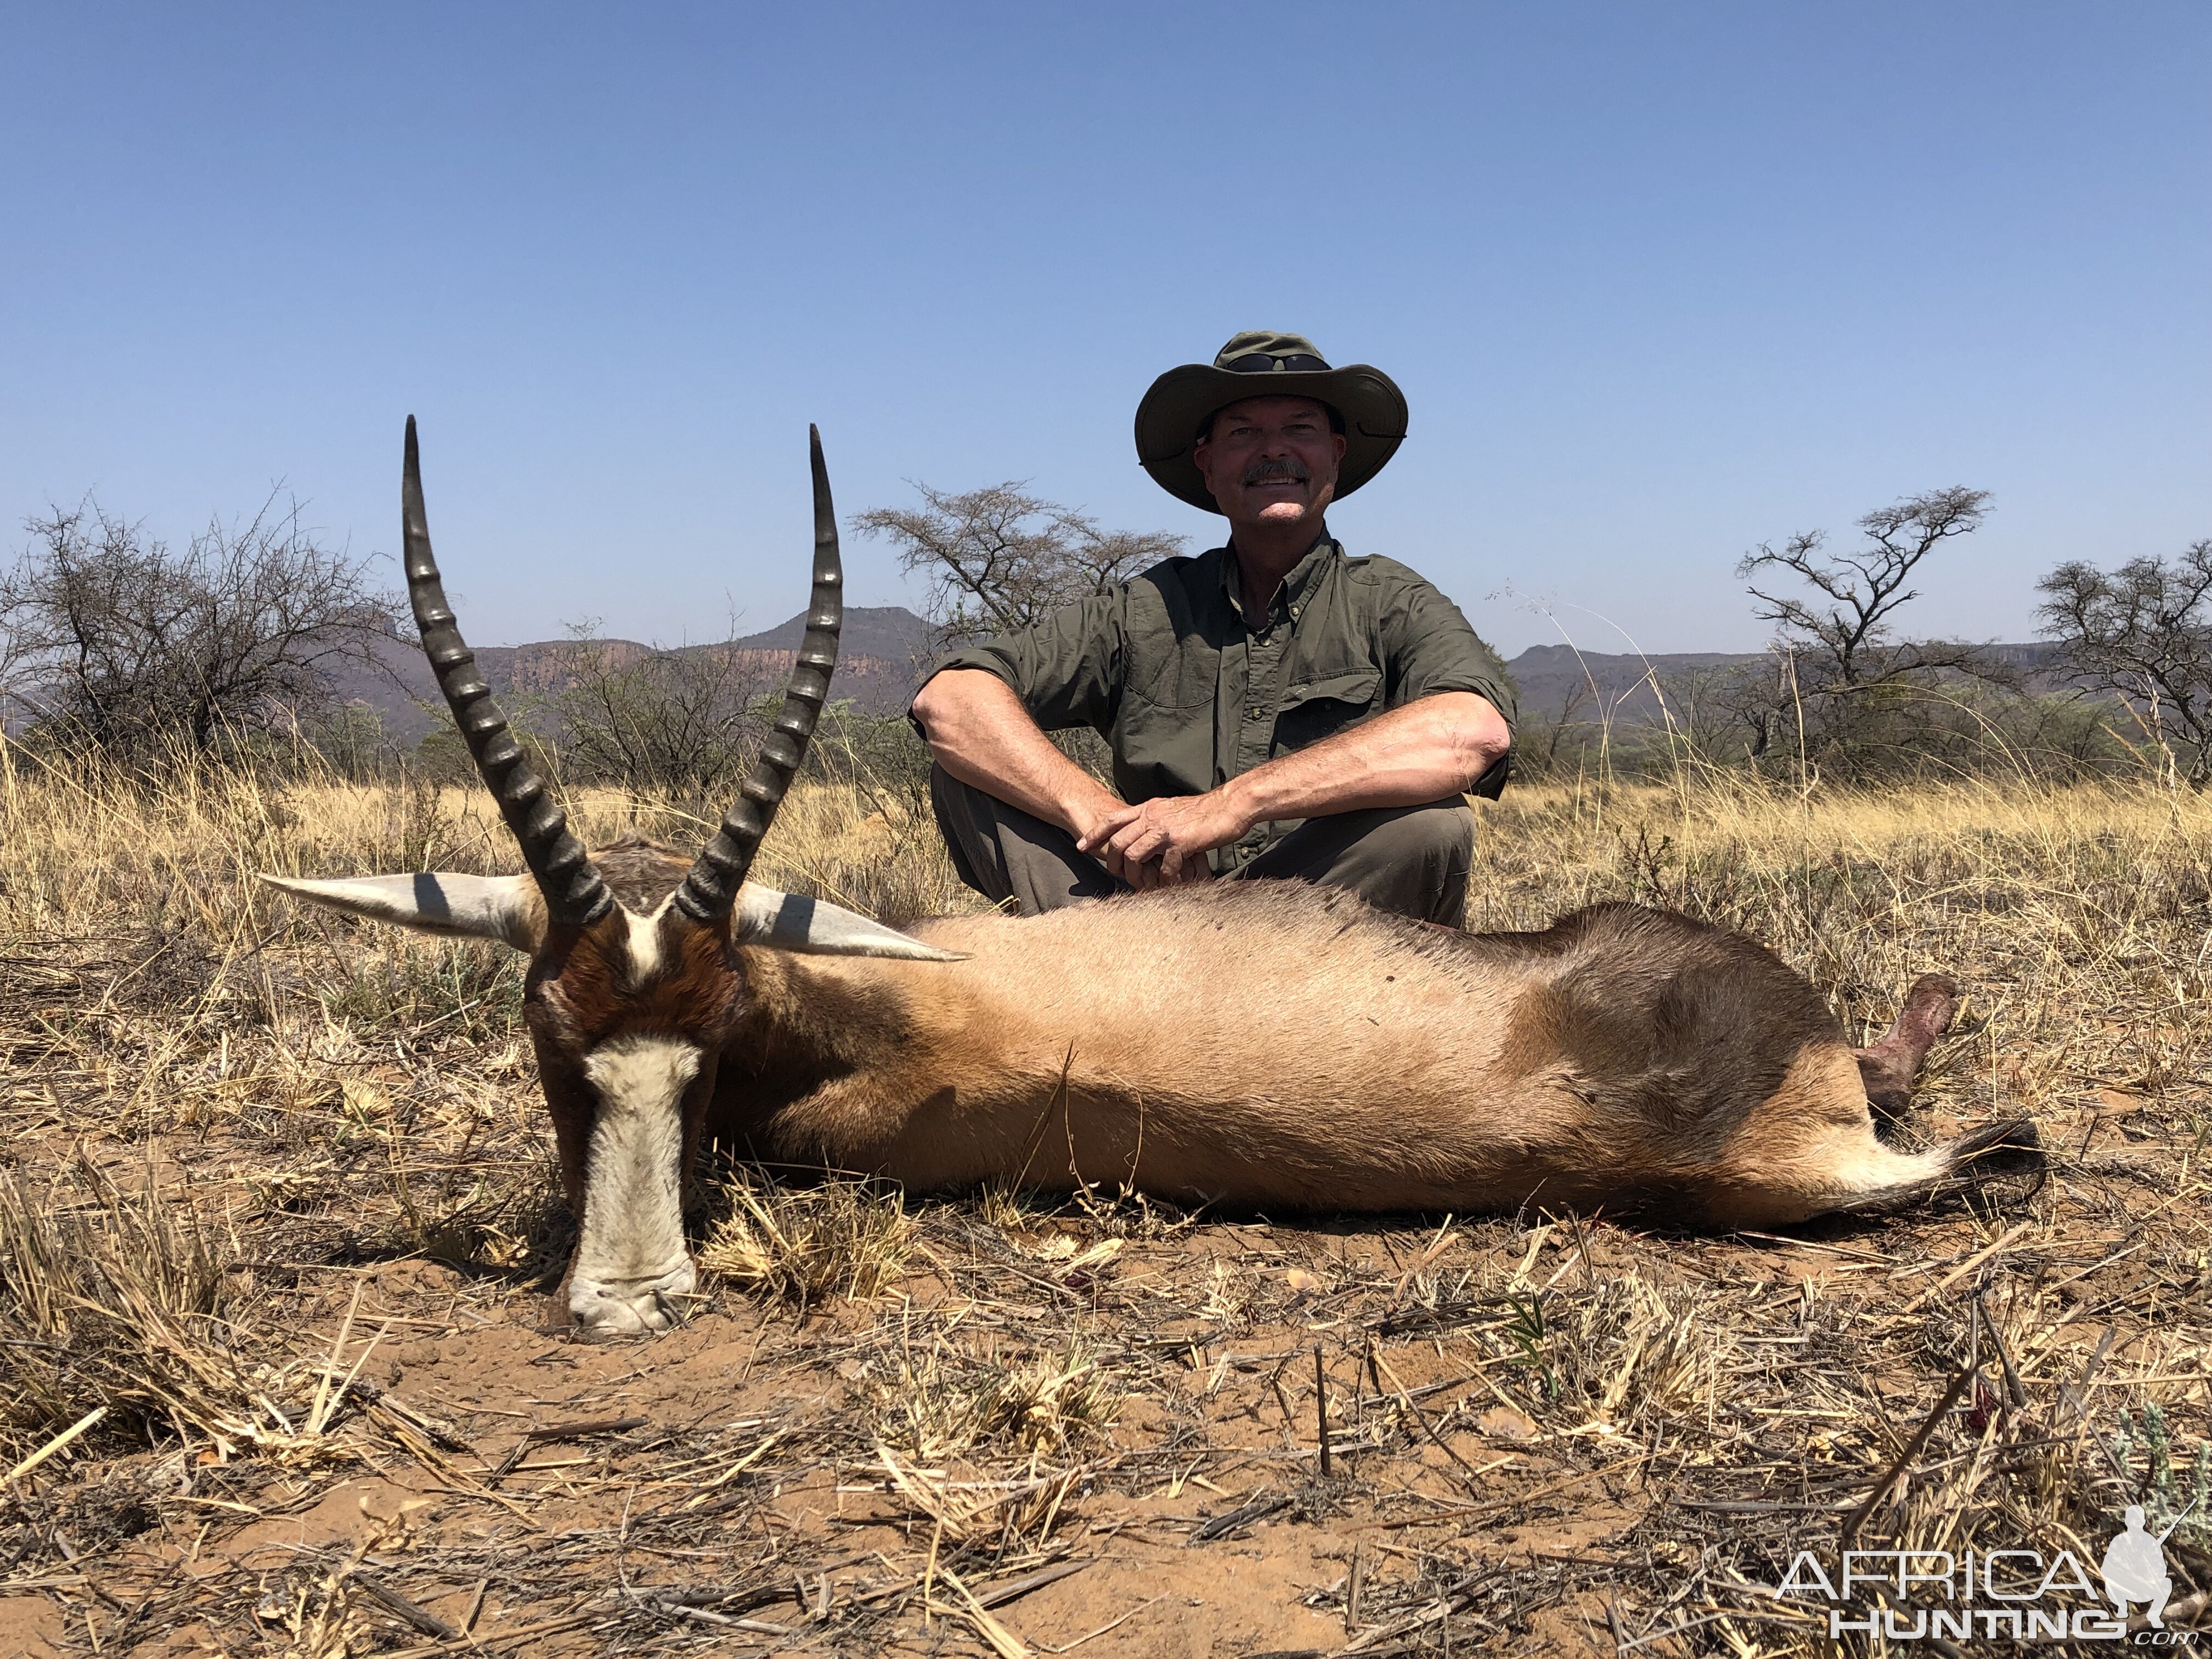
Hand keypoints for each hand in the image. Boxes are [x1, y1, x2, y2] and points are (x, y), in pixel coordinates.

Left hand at [1077, 789, 1250, 889]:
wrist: (1230, 806)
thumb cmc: (1206, 810)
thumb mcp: (1173, 808)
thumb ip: (1157, 818)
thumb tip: (1146, 830)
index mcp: (1149, 808)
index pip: (1113, 819)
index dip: (1095, 834)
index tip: (1083, 847)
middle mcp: (1152, 816)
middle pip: (1118, 841)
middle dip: (1111, 861)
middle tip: (1114, 874)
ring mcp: (1165, 829)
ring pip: (1134, 855)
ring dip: (1135, 874)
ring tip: (1140, 884)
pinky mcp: (1180, 842)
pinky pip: (1163, 868)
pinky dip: (1164, 880)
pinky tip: (1169, 885)